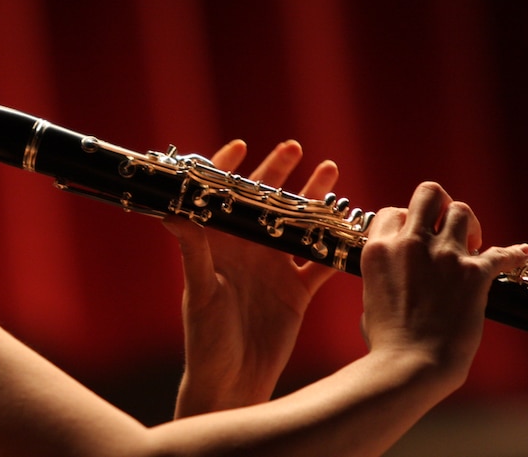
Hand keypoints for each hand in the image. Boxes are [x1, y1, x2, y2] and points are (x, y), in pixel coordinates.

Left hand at [166, 139, 339, 415]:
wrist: (231, 381)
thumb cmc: (205, 338)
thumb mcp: (200, 291)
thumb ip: (194, 251)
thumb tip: (171, 212)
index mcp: (218, 245)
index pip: (219, 197)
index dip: (227, 170)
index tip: (240, 146)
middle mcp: (247, 250)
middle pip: (264, 203)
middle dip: (278, 173)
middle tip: (293, 147)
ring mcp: (274, 268)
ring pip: (297, 224)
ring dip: (313, 199)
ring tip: (329, 169)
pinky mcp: (297, 290)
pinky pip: (320, 260)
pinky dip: (337, 244)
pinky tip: (355, 225)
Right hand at [360, 182, 527, 389]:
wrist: (411, 364)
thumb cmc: (388, 339)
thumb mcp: (371, 293)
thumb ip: (385, 271)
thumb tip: (399, 271)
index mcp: (379, 249)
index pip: (393, 212)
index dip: (406, 222)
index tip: (415, 238)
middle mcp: (410, 244)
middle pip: (429, 194)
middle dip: (439, 205)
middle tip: (445, 226)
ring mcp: (444, 256)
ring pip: (462, 212)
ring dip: (469, 225)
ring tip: (472, 244)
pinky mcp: (474, 274)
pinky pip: (503, 253)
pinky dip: (514, 254)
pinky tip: (521, 254)